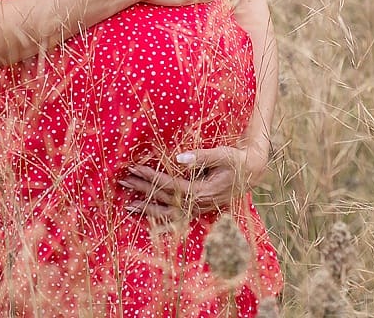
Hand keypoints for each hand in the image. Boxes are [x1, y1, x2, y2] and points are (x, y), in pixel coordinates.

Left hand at [121, 144, 265, 223]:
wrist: (252, 173)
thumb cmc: (236, 161)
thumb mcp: (222, 155)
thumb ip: (201, 157)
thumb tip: (179, 158)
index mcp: (201, 192)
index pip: (168, 185)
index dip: (150, 176)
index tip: (133, 167)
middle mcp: (198, 205)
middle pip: (163, 199)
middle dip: (141, 190)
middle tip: (121, 181)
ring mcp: (198, 210)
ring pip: (168, 214)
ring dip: (147, 209)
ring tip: (127, 206)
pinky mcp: (199, 210)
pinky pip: (176, 219)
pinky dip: (160, 219)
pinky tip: (147, 218)